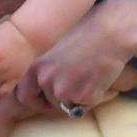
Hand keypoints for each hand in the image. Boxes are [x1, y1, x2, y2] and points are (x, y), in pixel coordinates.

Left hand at [13, 2, 131, 114]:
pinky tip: (103, 79)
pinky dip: (98, 96)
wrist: (111, 31)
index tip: (45, 101)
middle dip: (62, 101)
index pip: (24, 95)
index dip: (35, 101)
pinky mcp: (85, 97)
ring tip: (92, 76)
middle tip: (77, 89)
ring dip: (81, 98)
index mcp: (35, 66)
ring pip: (70, 106)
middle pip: (49, 104)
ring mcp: (65, 91)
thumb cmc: (87, 31)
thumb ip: (46, 67)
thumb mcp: (55, 46)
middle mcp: (46, 81)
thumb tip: (45, 86)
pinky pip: (89, 105)